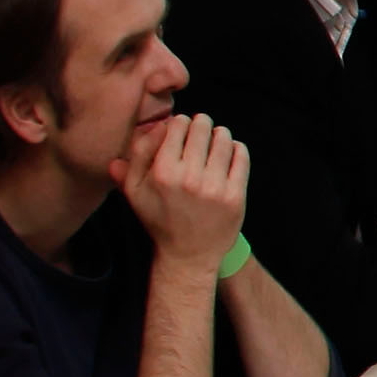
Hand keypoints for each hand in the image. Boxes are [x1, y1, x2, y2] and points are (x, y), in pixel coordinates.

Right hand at [123, 115, 251, 266]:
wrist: (189, 254)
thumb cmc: (160, 219)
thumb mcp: (135, 191)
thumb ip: (135, 157)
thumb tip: (149, 127)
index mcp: (162, 173)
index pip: (177, 125)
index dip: (180, 122)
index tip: (181, 128)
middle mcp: (189, 178)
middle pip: (202, 127)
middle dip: (201, 124)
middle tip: (200, 130)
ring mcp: (215, 187)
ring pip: (224, 138)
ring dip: (219, 134)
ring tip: (215, 140)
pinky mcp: (236, 195)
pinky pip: (241, 155)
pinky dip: (236, 148)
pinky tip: (229, 153)